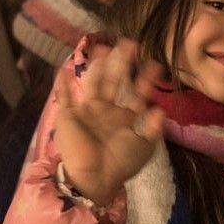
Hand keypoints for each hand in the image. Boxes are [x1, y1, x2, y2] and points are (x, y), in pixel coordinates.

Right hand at [55, 40, 163, 205]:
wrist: (94, 179)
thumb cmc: (120, 165)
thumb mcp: (143, 148)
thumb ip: (152, 129)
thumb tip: (161, 109)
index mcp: (124, 117)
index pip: (137, 93)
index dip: (146, 79)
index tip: (155, 63)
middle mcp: (106, 110)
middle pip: (114, 82)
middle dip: (120, 64)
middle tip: (128, 44)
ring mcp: (87, 111)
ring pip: (92, 83)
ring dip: (95, 66)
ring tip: (100, 48)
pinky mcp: (68, 116)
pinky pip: (64, 98)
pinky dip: (62, 85)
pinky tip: (62, 70)